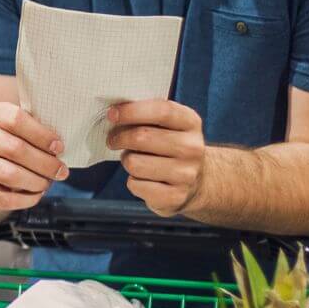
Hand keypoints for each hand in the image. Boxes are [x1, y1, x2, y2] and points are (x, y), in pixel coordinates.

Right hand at [0, 102, 66, 214]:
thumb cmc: (15, 142)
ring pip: (8, 174)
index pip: (16, 119)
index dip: (41, 135)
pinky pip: (1, 197)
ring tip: (47, 183)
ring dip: (35, 181)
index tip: (59, 147)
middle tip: (61, 171)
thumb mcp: (25, 129)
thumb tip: (60, 148)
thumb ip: (39, 131)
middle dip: (44, 163)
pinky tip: (35, 195)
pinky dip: (24, 199)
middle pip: (15, 149)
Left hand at [107, 100, 205, 216]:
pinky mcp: (175, 197)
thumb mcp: (168, 124)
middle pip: (142, 137)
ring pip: (134, 163)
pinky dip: (132, 181)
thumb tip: (114, 113)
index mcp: (190, 122)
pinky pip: (136, 185)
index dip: (132, 111)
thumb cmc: (170, 146)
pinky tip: (143, 178)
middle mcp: (192, 148)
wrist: (196, 181)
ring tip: (133, 159)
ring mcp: (186, 174)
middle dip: (119, 137)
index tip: (112, 114)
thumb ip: (146, 114)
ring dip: (126, 160)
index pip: (161, 110)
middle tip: (112, 140)